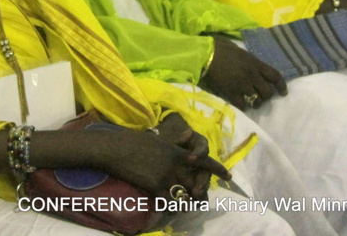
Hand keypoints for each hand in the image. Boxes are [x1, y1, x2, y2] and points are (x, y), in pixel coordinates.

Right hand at [98, 126, 229, 200]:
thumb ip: (175, 142)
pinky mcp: (156, 187)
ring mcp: (166, 176)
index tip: (229, 176)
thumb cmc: (135, 141)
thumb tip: (187, 135)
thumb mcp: (159, 139)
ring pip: (185, 194)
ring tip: (192, 206)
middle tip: (205, 198)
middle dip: (201, 191)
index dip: (218, 169)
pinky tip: (174, 211)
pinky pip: (170, 201)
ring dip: (189, 201)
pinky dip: (173, 207)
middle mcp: (176, 164)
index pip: (204, 161)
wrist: (117, 148)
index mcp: (178, 152)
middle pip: (196, 181)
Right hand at [200, 35, 286, 109]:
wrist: (205, 54)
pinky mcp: (231, 93)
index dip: (281, 86)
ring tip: (252, 102)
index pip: (275, 76)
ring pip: (257, 101)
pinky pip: (243, 105)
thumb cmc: (220, 47)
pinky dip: (244, 106)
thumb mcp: (240, 50)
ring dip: (256, 103)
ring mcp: (242, 85)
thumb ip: (250, 59)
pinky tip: (241, 103)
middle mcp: (252, 76)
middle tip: (262, 96)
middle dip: (267, 96)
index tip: (283, 92)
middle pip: (268, 92)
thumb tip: (253, 63)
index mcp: (255, 63)